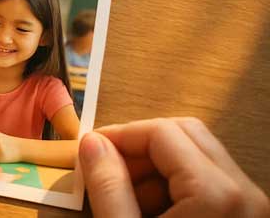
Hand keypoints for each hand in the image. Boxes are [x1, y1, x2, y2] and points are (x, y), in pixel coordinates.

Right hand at [79, 118, 269, 217]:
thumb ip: (108, 188)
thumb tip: (92, 144)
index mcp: (218, 196)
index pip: (162, 132)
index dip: (120, 134)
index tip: (89, 147)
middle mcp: (245, 195)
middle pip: (185, 134)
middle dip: (139, 147)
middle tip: (105, 168)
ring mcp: (252, 208)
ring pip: (197, 157)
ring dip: (155, 167)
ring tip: (124, 198)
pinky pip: (211, 182)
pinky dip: (176, 187)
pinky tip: (149, 211)